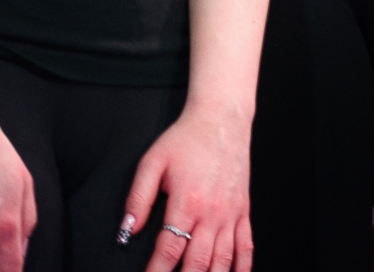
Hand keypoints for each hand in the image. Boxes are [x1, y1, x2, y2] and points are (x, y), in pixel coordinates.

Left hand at [120, 104, 252, 270]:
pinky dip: (241, 267)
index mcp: (187, 203)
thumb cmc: (188, 137)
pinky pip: (246, 246)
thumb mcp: (152, 162)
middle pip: (197, 264)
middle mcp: (212, 213)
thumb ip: (138, 199)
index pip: (169, 251)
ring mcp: (231, 213)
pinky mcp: (243, 210)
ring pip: (223, 260)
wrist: (223, 117)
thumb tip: (127, 231)